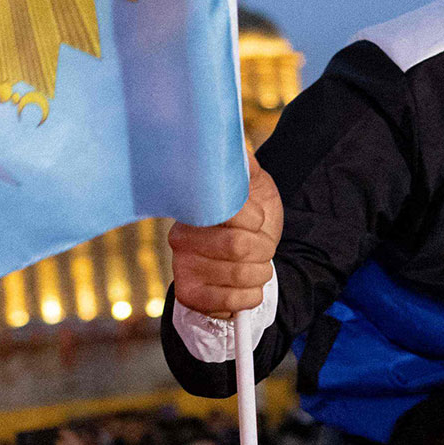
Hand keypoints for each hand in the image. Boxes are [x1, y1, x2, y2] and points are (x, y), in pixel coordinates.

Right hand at [168, 160, 280, 317]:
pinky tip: (246, 287)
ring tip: (255, 266)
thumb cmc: (252, 221)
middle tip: (261, 248)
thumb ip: (245, 166)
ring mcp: (182, 267)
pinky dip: (252, 295)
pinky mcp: (189, 295)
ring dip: (260, 273)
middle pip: (239, 246)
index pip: (230, 210)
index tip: (257, 221)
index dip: (256, 221)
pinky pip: (233, 302)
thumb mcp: (255, 188)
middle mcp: (180, 236)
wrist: (245, 262)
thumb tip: (236, 142)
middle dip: (263, 249)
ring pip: (241, 274)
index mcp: (196, 206)